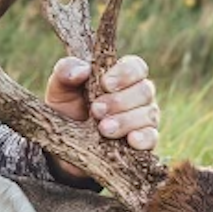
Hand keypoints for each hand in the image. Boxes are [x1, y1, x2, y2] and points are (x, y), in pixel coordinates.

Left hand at [44, 54, 159, 182]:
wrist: (64, 144)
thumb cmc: (66, 108)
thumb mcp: (59, 88)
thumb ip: (66, 71)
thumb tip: (83, 69)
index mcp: (121, 76)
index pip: (136, 67)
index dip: (125, 74)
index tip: (105, 84)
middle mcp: (138, 96)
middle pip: (144, 90)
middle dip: (119, 101)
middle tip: (96, 110)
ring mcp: (144, 119)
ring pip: (149, 114)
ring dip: (125, 121)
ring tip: (103, 129)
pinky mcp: (144, 142)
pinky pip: (152, 137)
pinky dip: (143, 138)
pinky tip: (131, 140)